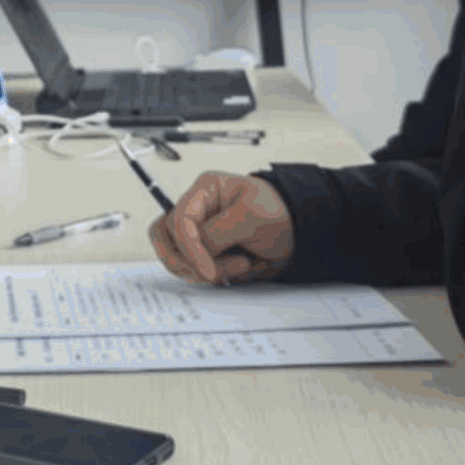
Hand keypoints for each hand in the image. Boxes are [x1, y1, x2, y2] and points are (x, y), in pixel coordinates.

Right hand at [148, 172, 294, 285]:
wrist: (299, 234)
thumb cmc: (281, 214)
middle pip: (165, 237)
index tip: (207, 269)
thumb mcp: (251, 217)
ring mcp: (199, 232)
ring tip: (237, 265)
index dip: (190, 247)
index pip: (179, 220)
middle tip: (210, 273)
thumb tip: (196, 251)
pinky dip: (210, 274)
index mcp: (205, 190)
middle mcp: (197, 210)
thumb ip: (218, 232)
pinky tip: (237, 267)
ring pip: (175, 255)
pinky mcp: (205, 251)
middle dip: (185, 260)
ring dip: (200, 270)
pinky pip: (192, 268)